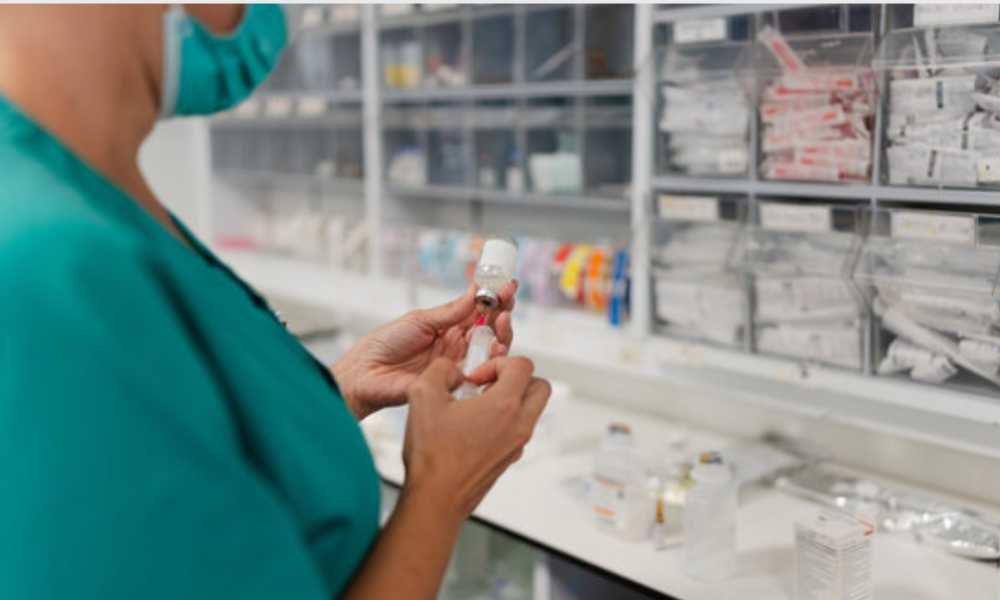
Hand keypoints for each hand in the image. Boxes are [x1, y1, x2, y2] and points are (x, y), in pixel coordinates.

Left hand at [332, 281, 516, 419]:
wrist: (366, 373)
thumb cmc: (386, 344)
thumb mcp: (419, 320)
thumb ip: (450, 311)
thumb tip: (476, 292)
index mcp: (449, 326)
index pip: (479, 309)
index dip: (495, 297)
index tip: (507, 284)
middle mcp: (458, 345)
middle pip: (491, 329)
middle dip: (504, 312)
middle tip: (508, 299)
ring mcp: (459, 364)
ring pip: (492, 350)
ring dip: (502, 334)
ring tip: (502, 320)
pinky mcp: (457, 383)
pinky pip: (482, 373)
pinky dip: (493, 360)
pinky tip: (495, 347)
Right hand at [401, 357, 549, 519]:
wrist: (437, 498)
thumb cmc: (433, 455)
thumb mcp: (423, 395)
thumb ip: (440, 369)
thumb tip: (449, 367)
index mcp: (505, 405)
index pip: (522, 365)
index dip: (496, 362)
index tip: (475, 377)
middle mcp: (519, 424)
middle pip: (540, 386)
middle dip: (515, 378)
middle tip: (489, 384)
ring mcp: (517, 444)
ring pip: (532, 409)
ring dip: (512, 399)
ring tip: (479, 405)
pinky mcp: (510, 458)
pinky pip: (519, 430)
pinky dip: (505, 421)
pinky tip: (475, 428)